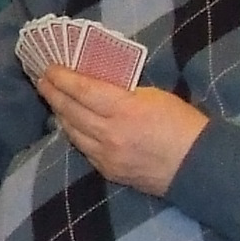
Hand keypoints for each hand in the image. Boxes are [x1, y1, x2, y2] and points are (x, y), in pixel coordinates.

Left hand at [36, 68, 207, 195]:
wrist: (197, 165)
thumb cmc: (183, 124)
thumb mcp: (154, 96)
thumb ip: (123, 92)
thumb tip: (98, 85)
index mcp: (125, 110)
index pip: (83, 91)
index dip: (63, 78)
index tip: (49, 68)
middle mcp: (110, 134)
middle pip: (71, 111)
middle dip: (54, 94)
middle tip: (42, 80)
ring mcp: (107, 156)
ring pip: (73, 132)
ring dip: (61, 114)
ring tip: (53, 99)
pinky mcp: (109, 172)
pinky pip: (84, 149)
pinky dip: (75, 134)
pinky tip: (71, 125)